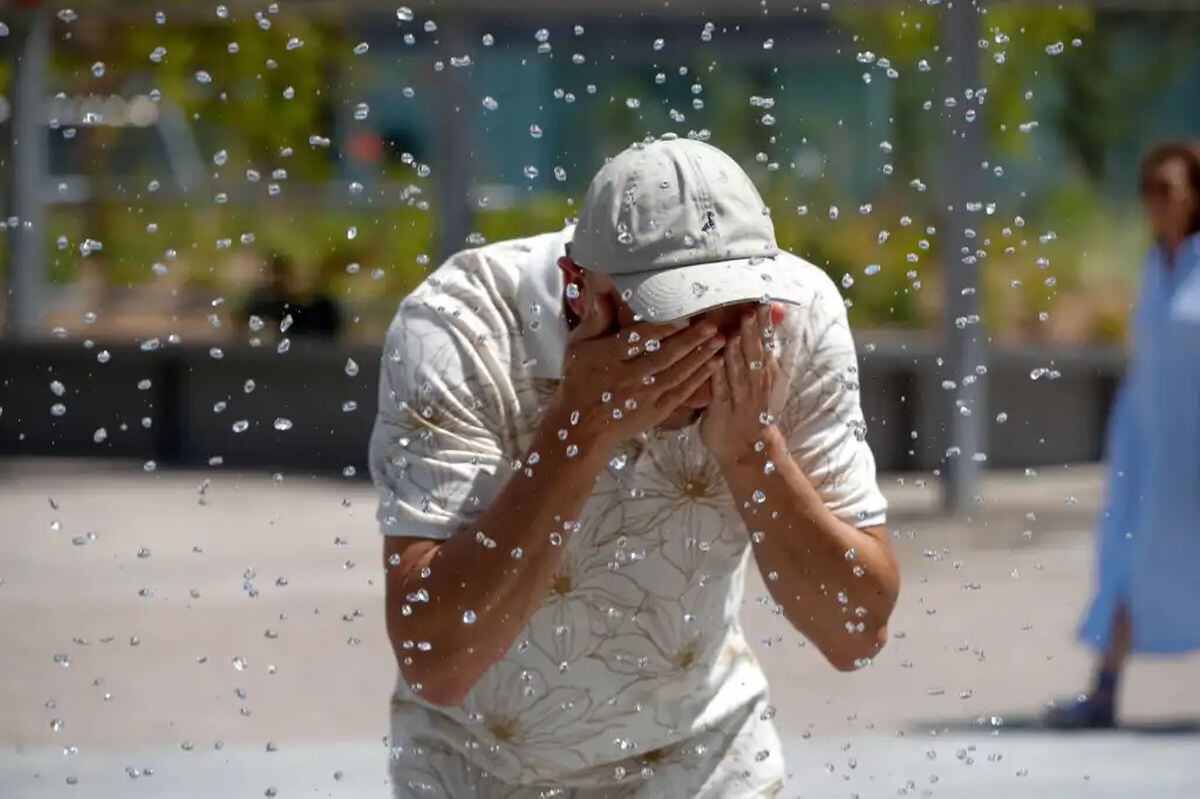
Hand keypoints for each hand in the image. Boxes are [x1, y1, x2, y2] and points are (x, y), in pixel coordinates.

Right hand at [553, 281, 724, 454]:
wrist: (581, 427)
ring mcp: (643, 397)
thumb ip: (595, 319)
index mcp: (608, 357)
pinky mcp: (654, 412)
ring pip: (676, 374)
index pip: (639, 340)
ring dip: (700, 357)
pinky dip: (698, 379)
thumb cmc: (578, 380)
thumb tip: (603, 291)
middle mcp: (628, 377)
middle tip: (712, 326)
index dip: (663, 329)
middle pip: (663, 356)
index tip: (684, 317)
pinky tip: (714, 364)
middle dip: (690, 341)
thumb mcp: (578, 346)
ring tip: (719, 341)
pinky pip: (680, 393)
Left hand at [700, 304, 787, 464]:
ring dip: (737, 351)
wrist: (747, 449)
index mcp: (762, 372)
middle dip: (753, 332)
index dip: (764, 323)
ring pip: (739, 370)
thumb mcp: (756, 379)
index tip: (763, 301)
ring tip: (735, 331)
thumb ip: (754, 352)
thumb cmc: (747, 408)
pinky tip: (715, 361)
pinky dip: (718, 375)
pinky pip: (720, 390)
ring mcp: (739, 397)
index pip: (765, 343)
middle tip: (751, 310)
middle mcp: (754, 382)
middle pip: (754, 353)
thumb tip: (758, 325)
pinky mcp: (722, 410)